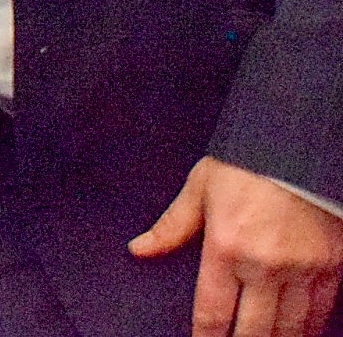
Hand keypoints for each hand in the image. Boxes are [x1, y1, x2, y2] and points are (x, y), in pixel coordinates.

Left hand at [130, 156, 342, 336]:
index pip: (213, 311)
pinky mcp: (332, 267)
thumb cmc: (247, 163)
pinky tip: (297, 334)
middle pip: (254, 330)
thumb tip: (139, 248)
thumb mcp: (200, 188)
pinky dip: (308, 329)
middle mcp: (265, 265)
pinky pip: (321, 313)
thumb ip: (172, 226)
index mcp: (226, 246)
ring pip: (291, 328)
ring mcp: (303, 270)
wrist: (299, 145)